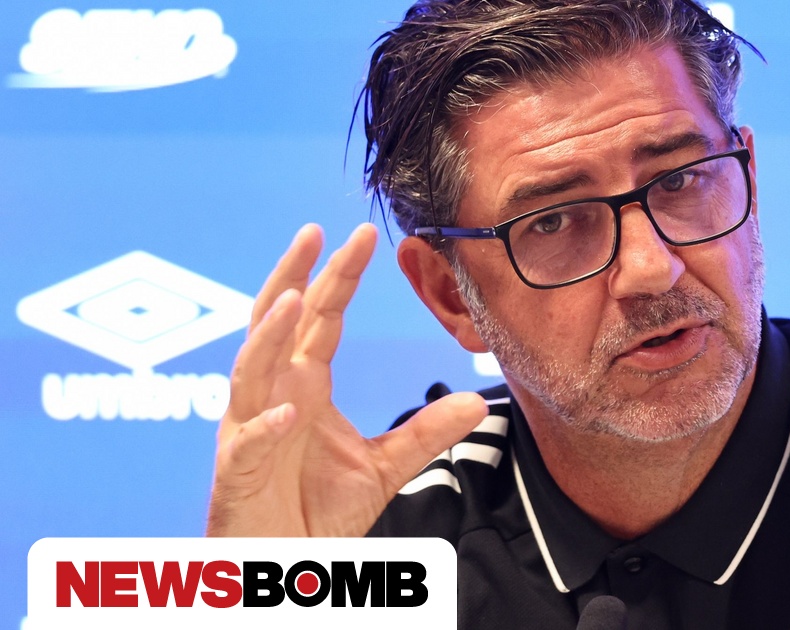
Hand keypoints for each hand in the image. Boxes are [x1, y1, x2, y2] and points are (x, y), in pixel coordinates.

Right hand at [206, 223, 486, 536]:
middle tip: (315, 231)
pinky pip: (248, 443)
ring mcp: (248, 429)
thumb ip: (425, 431)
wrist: (286, 564)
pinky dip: (267, 425)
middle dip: (293, 277)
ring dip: (268, 336)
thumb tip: (478, 400)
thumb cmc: (318, 509)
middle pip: (276, 323)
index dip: (337, 277)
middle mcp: (272, 394)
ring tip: (291, 300)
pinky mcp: (235, 472)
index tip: (362, 234)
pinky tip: (290, 410)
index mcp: (304, 384)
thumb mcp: (385, 465)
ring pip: (249, 371)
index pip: (320, 318)